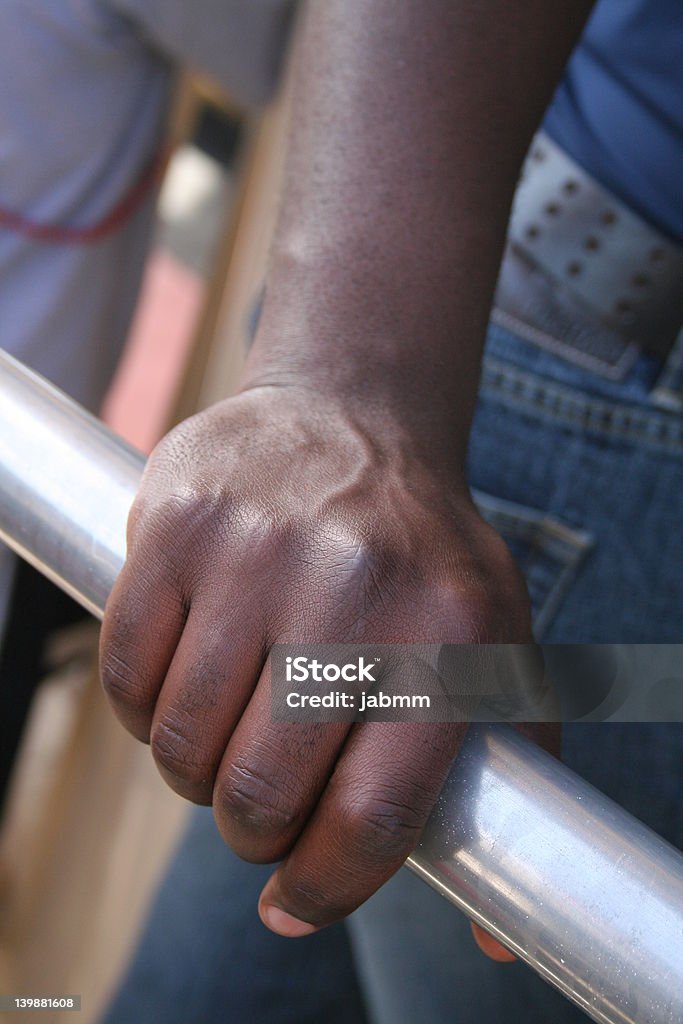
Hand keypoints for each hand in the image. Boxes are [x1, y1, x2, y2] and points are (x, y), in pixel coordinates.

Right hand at [100, 383, 534, 936]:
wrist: (355, 416)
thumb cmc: (424, 556)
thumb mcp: (498, 643)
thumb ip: (504, 776)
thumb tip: (488, 937)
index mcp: (446, 633)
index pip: (373, 814)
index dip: (324, 888)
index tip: (294, 905)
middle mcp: (352, 587)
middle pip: (262, 791)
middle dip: (252, 831)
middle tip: (262, 808)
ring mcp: (255, 549)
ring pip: (184, 743)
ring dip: (197, 773)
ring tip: (230, 736)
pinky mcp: (178, 524)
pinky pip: (126, 676)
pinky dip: (146, 711)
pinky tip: (186, 684)